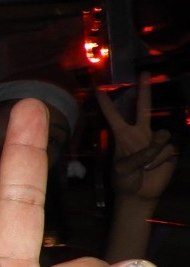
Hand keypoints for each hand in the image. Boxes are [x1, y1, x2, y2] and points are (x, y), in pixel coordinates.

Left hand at [97, 74, 178, 203]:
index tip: (98, 88)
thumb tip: (155, 146)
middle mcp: (139, 133)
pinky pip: (168, 149)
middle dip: (144, 90)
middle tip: (144, 72)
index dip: (106, 103)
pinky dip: (161, 160)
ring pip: (161, 135)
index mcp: (123, 136)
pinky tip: (155, 167)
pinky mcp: (169, 149)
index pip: (113, 116)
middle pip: (143, 108)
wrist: (140, 194)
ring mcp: (155, 140)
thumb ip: (138, 155)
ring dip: (155, 151)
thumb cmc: (124, 180)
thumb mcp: (123, 169)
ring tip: (146, 165)